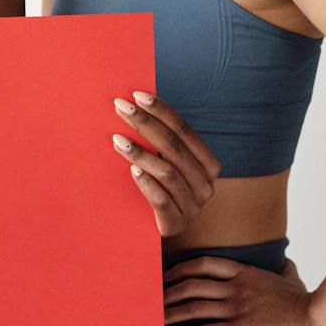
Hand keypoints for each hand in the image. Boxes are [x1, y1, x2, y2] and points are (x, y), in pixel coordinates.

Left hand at [111, 90, 219, 237]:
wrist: (154, 230)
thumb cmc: (158, 188)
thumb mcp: (166, 163)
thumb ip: (161, 141)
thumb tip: (136, 103)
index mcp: (208, 165)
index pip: (184, 130)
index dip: (161, 110)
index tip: (136, 95)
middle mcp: (205, 186)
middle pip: (174, 147)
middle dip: (145, 123)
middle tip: (120, 107)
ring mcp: (192, 207)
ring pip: (167, 172)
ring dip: (140, 152)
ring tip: (117, 139)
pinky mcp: (175, 225)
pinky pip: (161, 200)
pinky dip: (146, 183)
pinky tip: (131, 170)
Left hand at [163, 252, 317, 325]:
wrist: (313, 318)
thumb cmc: (304, 299)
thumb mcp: (291, 277)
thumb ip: (283, 269)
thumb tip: (286, 263)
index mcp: (244, 272)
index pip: (204, 263)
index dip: (181, 268)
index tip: (168, 274)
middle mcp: (235, 286)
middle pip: (192, 283)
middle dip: (169, 290)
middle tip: (154, 297)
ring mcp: (236, 306)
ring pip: (194, 306)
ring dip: (172, 313)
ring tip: (156, 319)